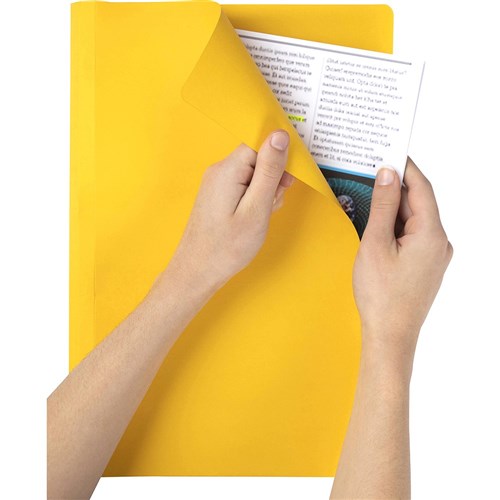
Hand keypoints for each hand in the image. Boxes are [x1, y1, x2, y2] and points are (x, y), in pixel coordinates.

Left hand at [169, 130, 294, 290]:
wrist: (198, 271)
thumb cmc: (227, 246)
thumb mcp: (256, 208)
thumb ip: (269, 170)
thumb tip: (280, 135)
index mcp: (227, 169)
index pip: (260, 144)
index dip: (278, 161)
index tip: (284, 183)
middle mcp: (219, 171)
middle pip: (258, 159)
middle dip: (272, 180)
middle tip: (269, 206)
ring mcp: (217, 184)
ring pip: (253, 175)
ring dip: (265, 193)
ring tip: (259, 217)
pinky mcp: (218, 195)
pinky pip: (244, 187)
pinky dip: (254, 200)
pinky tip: (252, 219)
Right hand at [353, 158, 452, 371]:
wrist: (390, 335)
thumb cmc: (381, 295)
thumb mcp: (375, 244)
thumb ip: (382, 206)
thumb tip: (387, 175)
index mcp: (432, 234)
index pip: (422, 188)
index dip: (406, 167)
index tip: (389, 151)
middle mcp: (439, 243)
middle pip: (418, 204)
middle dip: (395, 188)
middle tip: (370, 172)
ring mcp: (434, 256)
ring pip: (413, 220)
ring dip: (393, 208)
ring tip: (368, 197)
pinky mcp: (425, 266)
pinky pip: (411, 236)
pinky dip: (395, 226)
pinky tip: (376, 225)